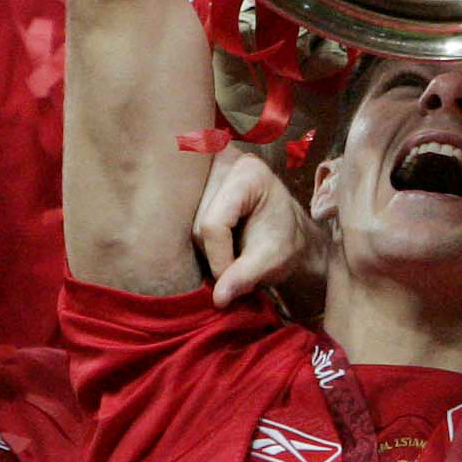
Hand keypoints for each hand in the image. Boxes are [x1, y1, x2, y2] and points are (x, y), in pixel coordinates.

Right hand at [193, 144, 328, 310]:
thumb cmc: (283, 241)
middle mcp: (220, 161)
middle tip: (235, 264)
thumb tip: (218, 299)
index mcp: (248, 173)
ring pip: (185, 226)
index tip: (233, 279)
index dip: (220, 259)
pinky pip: (178, 221)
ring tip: (230, 251)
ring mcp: (201, 170)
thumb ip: (246, 276)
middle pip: (197, 224)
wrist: (282, 230)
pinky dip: (197, 240)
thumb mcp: (273, 260)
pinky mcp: (189, 183)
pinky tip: (215, 242)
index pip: (214, 224)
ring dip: (204, 249)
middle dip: (213, 254)